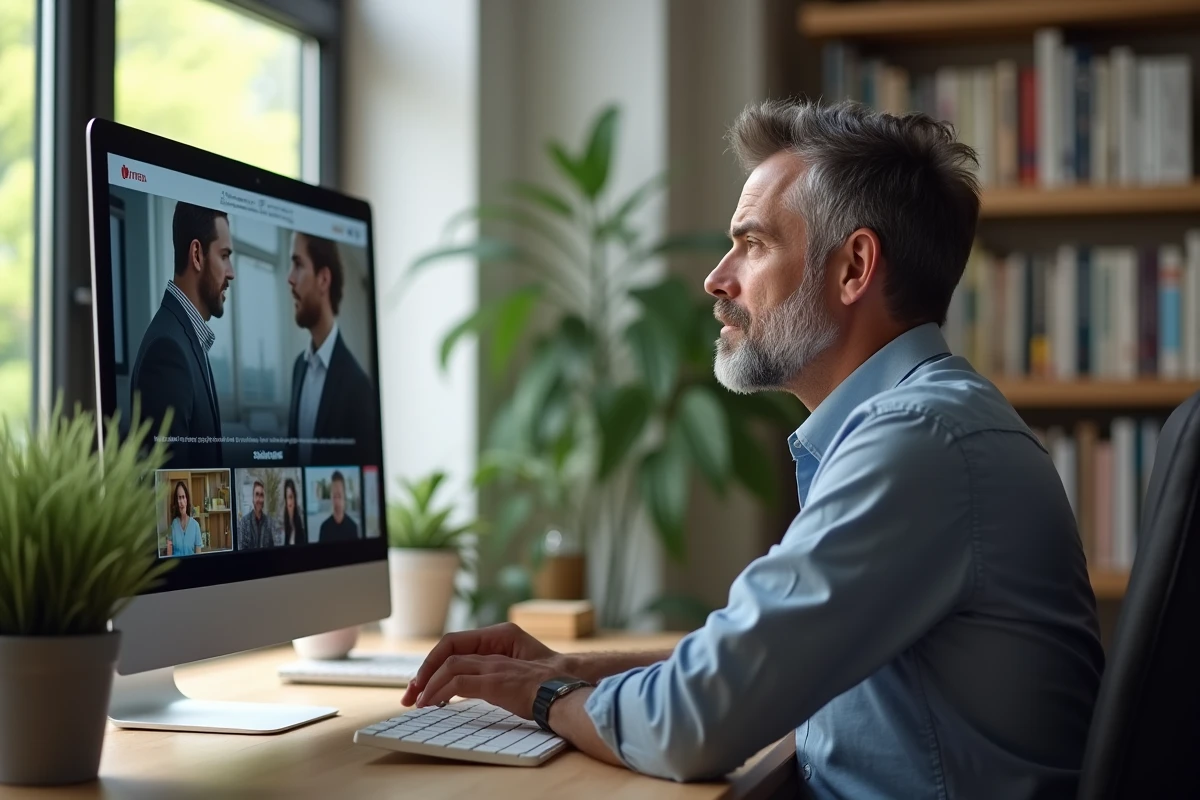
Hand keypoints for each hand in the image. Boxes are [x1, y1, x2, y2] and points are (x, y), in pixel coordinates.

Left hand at [401, 622, 559, 706]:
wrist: (563, 692)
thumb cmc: (545, 690)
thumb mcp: (514, 680)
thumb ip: (494, 679)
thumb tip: (472, 691)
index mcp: (498, 650)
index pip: (458, 648)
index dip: (437, 663)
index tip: (423, 683)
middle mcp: (493, 653)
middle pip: (448, 653)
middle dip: (425, 673)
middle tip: (411, 693)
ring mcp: (493, 666)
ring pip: (449, 666)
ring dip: (428, 684)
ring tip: (418, 701)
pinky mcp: (494, 682)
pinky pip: (456, 684)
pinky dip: (438, 692)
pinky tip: (430, 704)